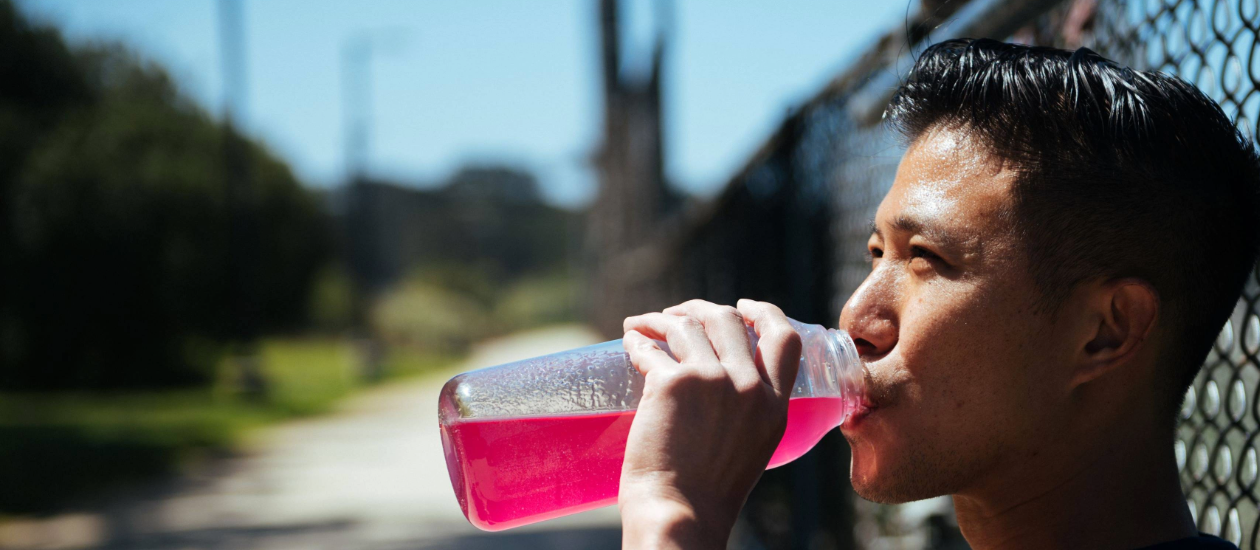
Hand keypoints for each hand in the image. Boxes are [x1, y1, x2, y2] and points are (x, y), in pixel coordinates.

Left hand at [618, 299, 801, 549]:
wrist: (679, 513)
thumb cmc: (707, 494)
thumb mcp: (751, 448)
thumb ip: (748, 413)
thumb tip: (723, 382)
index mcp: (775, 406)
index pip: (784, 339)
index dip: (763, 313)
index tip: (742, 307)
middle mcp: (748, 387)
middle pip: (728, 320)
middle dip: (699, 309)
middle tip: (676, 315)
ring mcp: (711, 381)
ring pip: (686, 325)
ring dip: (660, 319)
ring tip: (642, 326)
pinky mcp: (672, 384)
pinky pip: (649, 347)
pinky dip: (636, 340)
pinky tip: (628, 342)